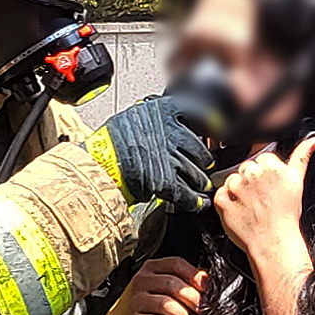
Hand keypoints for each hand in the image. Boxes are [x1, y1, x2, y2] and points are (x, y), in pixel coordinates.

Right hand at [86, 95, 213, 209]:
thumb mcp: (138, 115)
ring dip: (199, 182)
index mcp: (164, 112)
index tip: (218, 130)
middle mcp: (171, 133)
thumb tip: (181, 124)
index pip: (200, 112)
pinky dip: (195, 200)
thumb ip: (160, 117)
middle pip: (201, 150)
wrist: (96, 162)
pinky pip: (187, 193)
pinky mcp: (164, 181)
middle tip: (203, 166)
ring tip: (200, 185)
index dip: (213, 123)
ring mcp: (169, 158)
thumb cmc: (112, 139)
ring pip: (197, 173)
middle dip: (204, 161)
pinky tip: (199, 202)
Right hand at [102, 257, 207, 314]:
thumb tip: (205, 280)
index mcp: (152, 268)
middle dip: (191, 298)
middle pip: (172, 284)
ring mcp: (135, 299)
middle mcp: (142, 280)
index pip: (176, 263)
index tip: (204, 287)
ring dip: (182, 314)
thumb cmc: (146, 301)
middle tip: (198, 308)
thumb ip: (183, 280)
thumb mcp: (161, 285)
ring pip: (165, 304)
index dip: (193, 275)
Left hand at [214, 135, 314, 270]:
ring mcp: (236, 187)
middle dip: (252, 179)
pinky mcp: (223, 201)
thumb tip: (314, 141)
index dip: (267, 172)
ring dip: (239, 190)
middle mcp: (252, 173)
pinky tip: (240, 210)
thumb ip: (303, 156)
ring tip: (251, 205)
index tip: (270, 186)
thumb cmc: (287, 216)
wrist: (274, 242)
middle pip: (247, 166)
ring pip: (233, 179)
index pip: (263, 157)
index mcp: (270, 166)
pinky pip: (220, 194)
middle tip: (262, 197)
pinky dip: (227, 201)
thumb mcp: (298, 181)